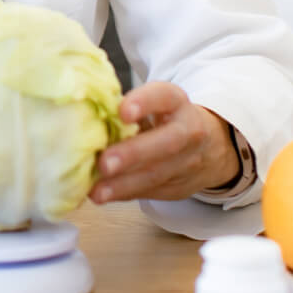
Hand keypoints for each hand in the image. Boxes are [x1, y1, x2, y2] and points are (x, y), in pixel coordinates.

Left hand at [88, 82, 237, 204]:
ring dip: (124, 184)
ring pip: (157, 174)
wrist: (209, 147)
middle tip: (104, 163)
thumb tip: (82, 118)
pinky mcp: (180, 187)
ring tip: (98, 191)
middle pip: (166, 142)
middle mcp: (188, 131)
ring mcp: (187, 162)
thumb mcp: (155, 104)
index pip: (164, 97)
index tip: (122, 112)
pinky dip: (125, 194)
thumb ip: (126, 109)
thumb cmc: (166, 119)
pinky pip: (151, 191)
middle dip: (133, 154)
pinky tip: (104, 195)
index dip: (144, 102)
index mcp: (176, 102)